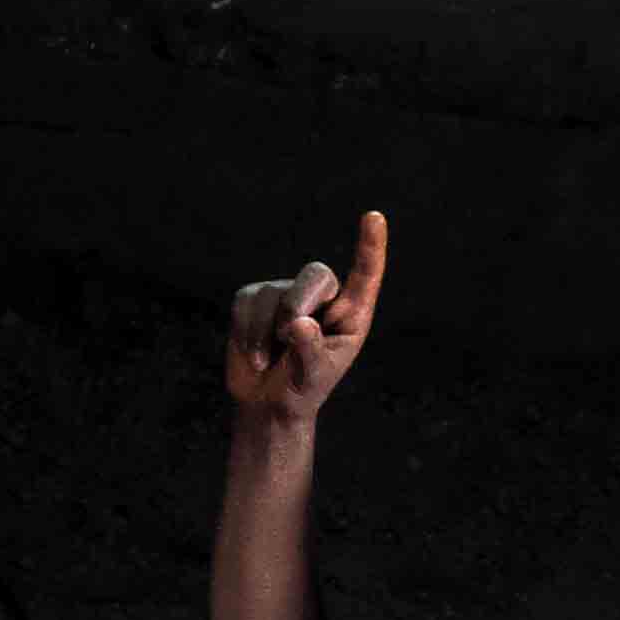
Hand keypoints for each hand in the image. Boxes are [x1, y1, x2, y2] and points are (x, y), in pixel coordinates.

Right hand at [227, 209, 390, 429]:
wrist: (266, 401)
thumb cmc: (301, 389)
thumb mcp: (313, 376)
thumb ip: (311, 350)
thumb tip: (297, 322)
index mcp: (350, 314)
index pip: (365, 275)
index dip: (370, 246)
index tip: (374, 217)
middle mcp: (323, 298)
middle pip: (315, 276)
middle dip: (295, 305)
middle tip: (286, 337)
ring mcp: (288, 294)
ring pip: (273, 294)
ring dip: (264, 333)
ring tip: (268, 361)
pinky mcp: (256, 299)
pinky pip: (246, 302)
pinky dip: (245, 332)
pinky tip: (254, 354)